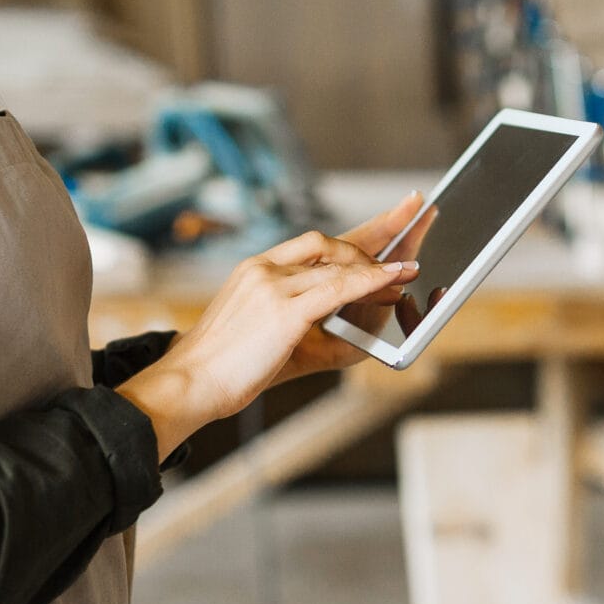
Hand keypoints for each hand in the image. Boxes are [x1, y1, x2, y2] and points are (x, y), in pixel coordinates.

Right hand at [117, 197, 430, 445]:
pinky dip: (371, 281)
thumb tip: (350, 328)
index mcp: (256, 268)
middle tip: (414, 223)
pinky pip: (338, 288)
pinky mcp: (282, 310)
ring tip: (406, 272)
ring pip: (337, 265)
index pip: (314, 241)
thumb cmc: (223, 366)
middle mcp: (264, 268)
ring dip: (377, 268)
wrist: (189, 383)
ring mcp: (272, 285)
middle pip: (329, 242)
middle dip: (376, 233)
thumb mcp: (263, 333)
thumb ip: (303, 322)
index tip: (388, 221)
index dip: (354, 233)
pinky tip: (393, 279)